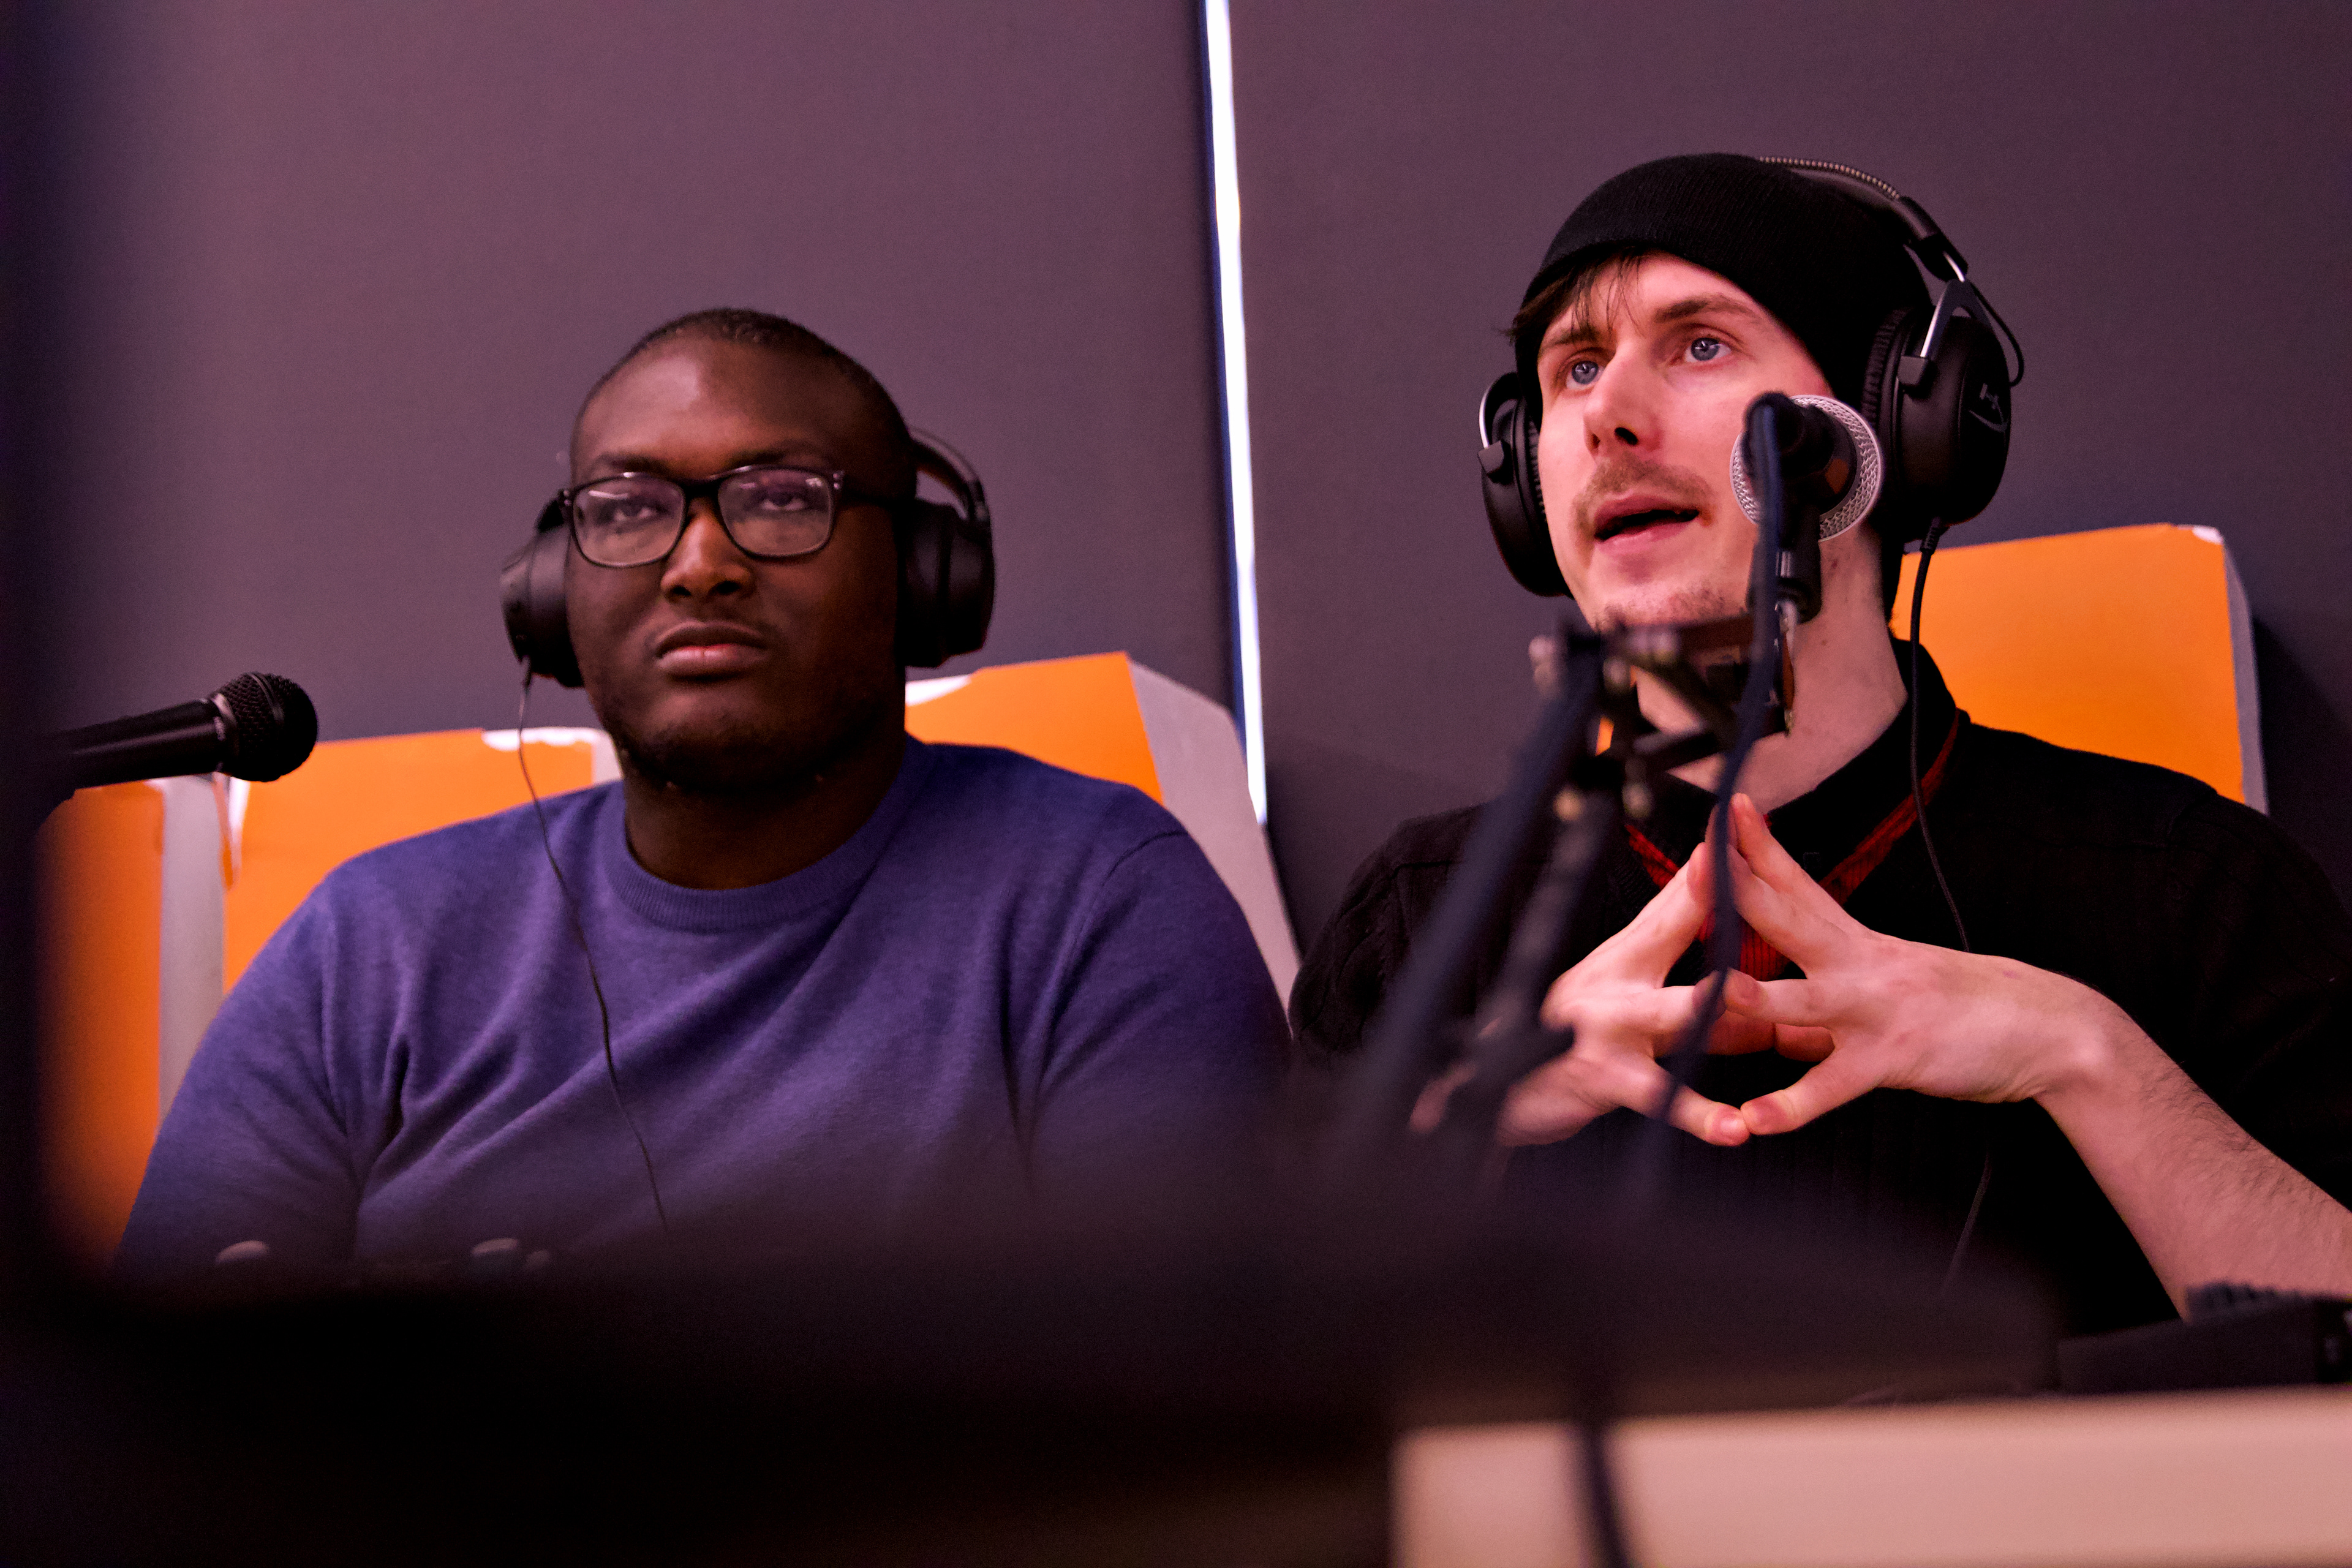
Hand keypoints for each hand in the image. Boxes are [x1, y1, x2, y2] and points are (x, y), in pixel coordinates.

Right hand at [1500, 851, 1762, 1147]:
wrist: (1501, 1087)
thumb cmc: (1577, 1044)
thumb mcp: (1637, 1018)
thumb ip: (1703, 1016)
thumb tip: (1768, 1015)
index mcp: (1624, 960)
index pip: (1669, 905)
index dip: (1700, 867)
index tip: (1729, 828)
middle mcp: (1614, 983)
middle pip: (1661, 935)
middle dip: (1697, 902)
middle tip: (1732, 869)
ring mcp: (1607, 1028)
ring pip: (1662, 1014)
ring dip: (1700, 1005)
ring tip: (1745, 1005)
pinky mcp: (1603, 1077)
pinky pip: (1657, 1097)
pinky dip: (1697, 1114)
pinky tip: (1734, 1128)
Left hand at [1713, 794, 2127, 1133]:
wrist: (2049, 1030)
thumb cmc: (1965, 1009)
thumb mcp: (1890, 992)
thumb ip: (1823, 1016)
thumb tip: (1776, 1038)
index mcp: (1858, 941)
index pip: (1800, 883)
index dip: (1761, 846)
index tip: (1727, 808)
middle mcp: (1862, 965)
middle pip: (1790, 918)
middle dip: (1741, 890)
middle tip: (1696, 858)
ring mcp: (1876, 1010)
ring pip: (1806, 1000)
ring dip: (1759, 995)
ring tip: (1713, 991)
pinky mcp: (1893, 1059)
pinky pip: (1835, 1085)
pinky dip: (1795, 1105)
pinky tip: (1757, 1119)